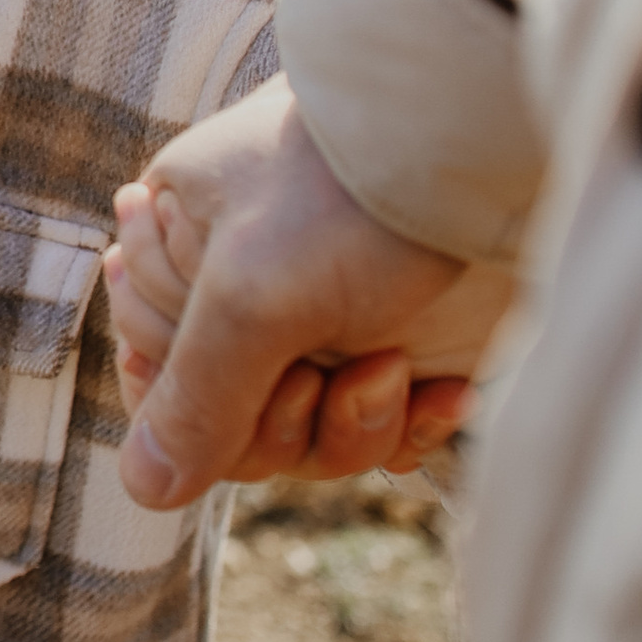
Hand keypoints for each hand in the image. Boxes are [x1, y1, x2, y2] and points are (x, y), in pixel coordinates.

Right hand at [104, 78, 506, 509]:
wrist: (499, 153)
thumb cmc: (356, 199)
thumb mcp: (251, 297)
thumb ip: (193, 398)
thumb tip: (143, 489)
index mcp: (183, 245)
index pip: (154, 374)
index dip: (196, 408)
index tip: (245, 375)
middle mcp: (250, 288)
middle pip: (230, 421)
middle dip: (281, 421)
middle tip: (318, 374)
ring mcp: (326, 318)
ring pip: (307, 438)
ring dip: (353, 425)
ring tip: (392, 368)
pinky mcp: (401, 345)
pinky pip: (378, 434)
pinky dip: (408, 427)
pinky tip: (443, 391)